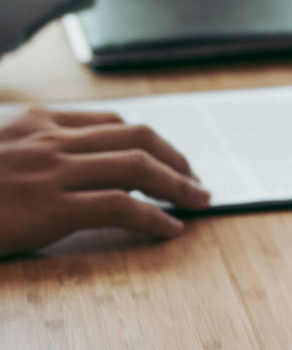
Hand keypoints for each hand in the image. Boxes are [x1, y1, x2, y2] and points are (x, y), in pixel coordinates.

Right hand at [0, 106, 210, 256]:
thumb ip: (35, 148)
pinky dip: (153, 217)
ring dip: (178, 185)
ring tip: (198, 201)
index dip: (151, 143)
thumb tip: (80, 164)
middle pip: (137, 139)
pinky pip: (119, 207)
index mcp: (38, 121)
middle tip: (196, 181)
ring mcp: (52, 172)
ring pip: (137, 167)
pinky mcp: (51, 208)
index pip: (113, 123)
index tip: (169, 160)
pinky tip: (170, 228)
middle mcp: (50, 139)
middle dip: (176, 160)